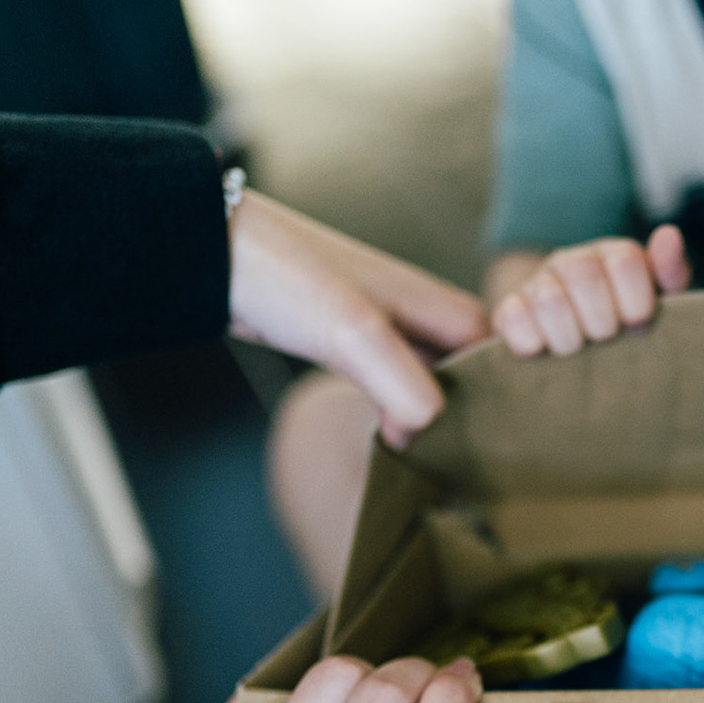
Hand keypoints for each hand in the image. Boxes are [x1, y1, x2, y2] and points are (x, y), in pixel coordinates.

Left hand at [228, 192, 488, 448]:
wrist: (204, 249)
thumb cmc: (278, 275)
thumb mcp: (348, 331)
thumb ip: (397, 377)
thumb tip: (433, 423)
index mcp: (425, 299)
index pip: (492, 347)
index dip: (499, 387)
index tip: (491, 431)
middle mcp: (409, 309)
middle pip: (464, 362)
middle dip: (468, 404)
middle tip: (461, 452)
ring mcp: (376, 324)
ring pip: (426, 373)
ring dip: (428, 409)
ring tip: (427, 451)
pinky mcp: (343, 339)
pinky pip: (389, 378)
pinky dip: (395, 406)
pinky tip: (386, 433)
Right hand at [492, 225, 690, 355]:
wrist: (581, 349)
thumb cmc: (627, 328)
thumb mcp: (660, 305)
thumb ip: (669, 273)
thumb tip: (669, 235)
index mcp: (614, 256)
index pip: (624, 261)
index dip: (635, 304)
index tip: (636, 325)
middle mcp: (573, 262)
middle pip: (583, 273)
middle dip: (601, 321)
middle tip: (605, 339)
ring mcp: (538, 284)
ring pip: (548, 298)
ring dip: (568, 337)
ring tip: (577, 350)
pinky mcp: (509, 311)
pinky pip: (512, 317)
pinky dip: (531, 342)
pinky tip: (546, 351)